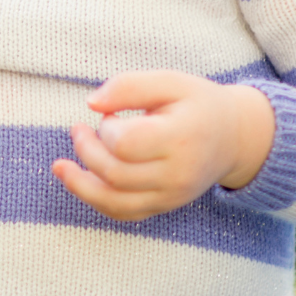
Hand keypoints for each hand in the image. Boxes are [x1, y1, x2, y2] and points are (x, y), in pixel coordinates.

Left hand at [52, 72, 274, 220]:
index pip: (125, 144)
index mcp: (180, 139)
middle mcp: (178, 175)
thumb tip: (91, 103)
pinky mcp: (164, 206)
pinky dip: (95, 200)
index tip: (110, 114)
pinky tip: (80, 181)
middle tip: (79, 129)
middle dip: (86, 150)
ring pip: (114, 202)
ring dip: (79, 183)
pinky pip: (123, 213)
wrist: (234, 138)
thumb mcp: (170, 82)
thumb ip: (129, 86)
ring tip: (61, 165)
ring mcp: (171, 196)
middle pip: (114, 174)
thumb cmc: (196, 105)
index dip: (106, 129)